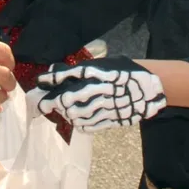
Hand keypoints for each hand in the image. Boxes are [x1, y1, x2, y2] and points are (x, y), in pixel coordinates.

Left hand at [36, 57, 166, 131]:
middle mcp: (97, 89)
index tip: (39, 83)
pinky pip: (89, 125)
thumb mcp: (103, 63)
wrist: (149, 87)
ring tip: (63, 113)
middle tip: (44, 106)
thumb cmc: (124, 71)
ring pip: (76, 114)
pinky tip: (77, 121)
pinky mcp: (110, 119)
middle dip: (52, 103)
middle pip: (67, 99)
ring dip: (66, 114)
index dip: (50, 80)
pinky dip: (80, 124)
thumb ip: (82, 69)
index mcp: (96, 72)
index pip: (67, 76)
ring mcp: (103, 106)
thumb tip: (57, 71)